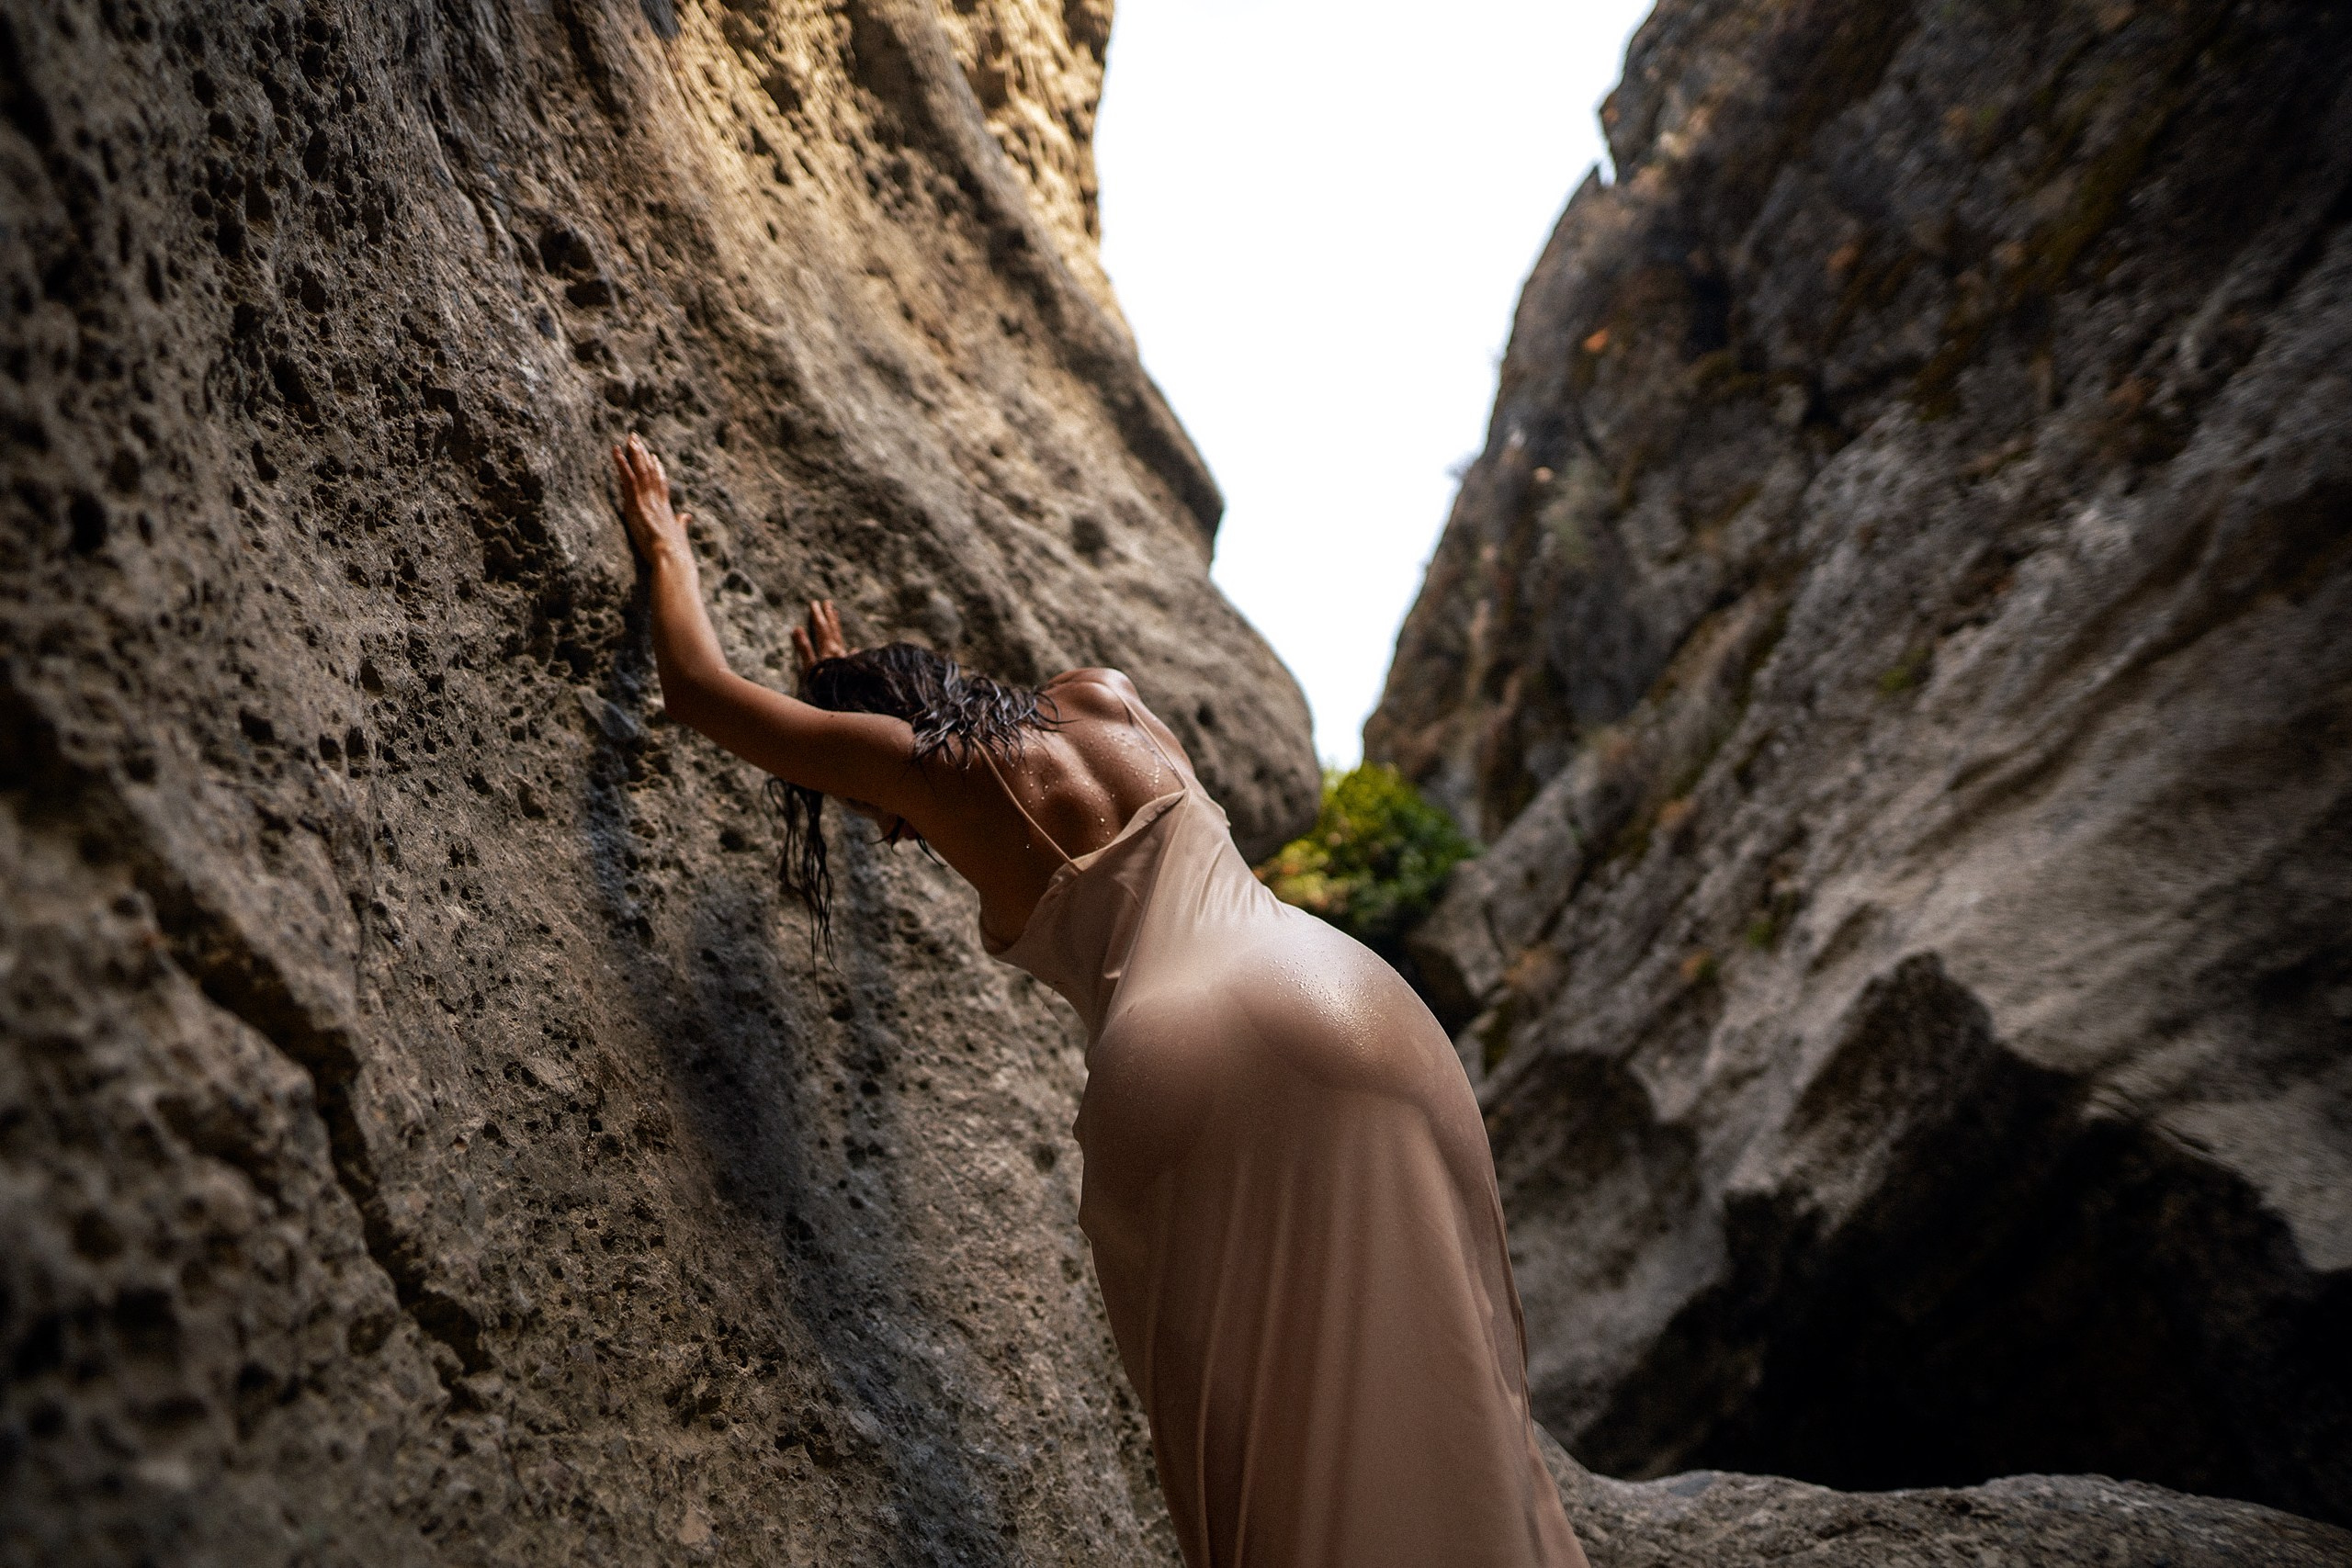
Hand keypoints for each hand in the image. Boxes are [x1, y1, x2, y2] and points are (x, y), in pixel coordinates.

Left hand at [612, 433, 693, 571]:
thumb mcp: (679, 535)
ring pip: (640, 470)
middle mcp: (657, 500)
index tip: (654, 456)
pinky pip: (628, 478)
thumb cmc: (676, 553)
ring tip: (628, 438)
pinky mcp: (637, 504)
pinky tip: (616, 451)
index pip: (661, 483)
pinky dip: (622, 463)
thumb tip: (687, 517)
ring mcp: (647, 500)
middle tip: (635, 438)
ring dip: (634, 452)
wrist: (672, 559)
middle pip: (650, 471)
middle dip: (643, 454)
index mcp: (666, 508)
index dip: (657, 469)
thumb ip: (681, 524)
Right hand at [792, 599, 851, 682]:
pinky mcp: (851, 670)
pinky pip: (850, 656)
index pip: (822, 629)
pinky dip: (850, 651)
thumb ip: (804, 649)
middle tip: (827, 602)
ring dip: (837, 627)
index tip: (814, 603)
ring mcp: (847, 661)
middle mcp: (839, 653)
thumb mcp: (811, 669)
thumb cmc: (826, 688)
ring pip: (841, 640)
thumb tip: (797, 629)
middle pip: (833, 631)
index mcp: (829, 651)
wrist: (847, 702)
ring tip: (836, 615)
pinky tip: (854, 649)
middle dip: (829, 616)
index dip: (818, 616)